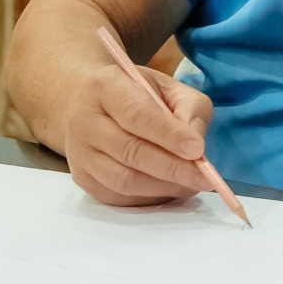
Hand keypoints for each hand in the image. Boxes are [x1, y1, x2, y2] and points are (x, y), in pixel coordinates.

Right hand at [61, 60, 216, 208]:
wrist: (86, 102)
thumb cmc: (133, 92)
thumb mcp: (166, 85)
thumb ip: (188, 108)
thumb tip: (196, 145)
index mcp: (105, 86)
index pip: (137, 114)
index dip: (169, 135)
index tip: (197, 149)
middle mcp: (85, 120)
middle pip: (130, 152)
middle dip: (172, 168)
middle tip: (203, 177)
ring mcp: (80, 153)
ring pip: (123, 180)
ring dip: (162, 187)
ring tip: (189, 184)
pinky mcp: (83, 178)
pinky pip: (118, 196)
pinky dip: (149, 198)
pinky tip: (169, 189)